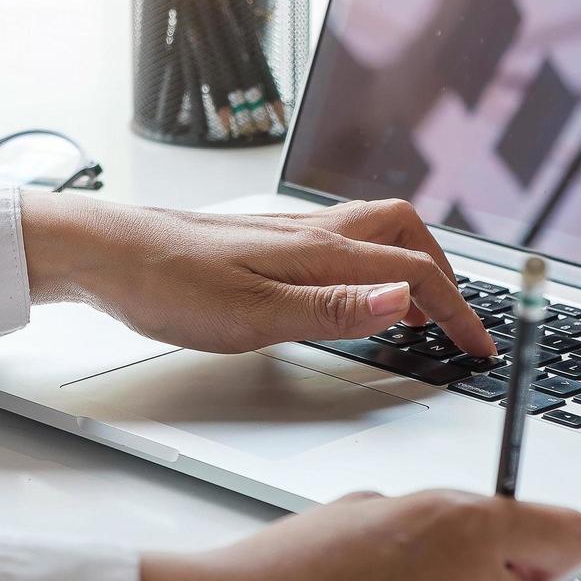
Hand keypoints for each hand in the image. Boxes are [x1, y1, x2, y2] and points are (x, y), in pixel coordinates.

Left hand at [20, 194, 495, 357]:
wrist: (103, 253)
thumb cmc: (165, 284)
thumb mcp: (252, 315)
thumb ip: (332, 311)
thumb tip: (404, 302)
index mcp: (318, 252)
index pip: (413, 274)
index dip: (457, 312)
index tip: (478, 348)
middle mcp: (309, 233)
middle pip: (404, 232)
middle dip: (441, 273)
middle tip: (451, 321)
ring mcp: (284, 234)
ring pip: (371, 233)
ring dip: (405, 265)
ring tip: (412, 312)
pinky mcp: (260, 243)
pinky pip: (337, 243)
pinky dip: (365, 266)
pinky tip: (346, 294)